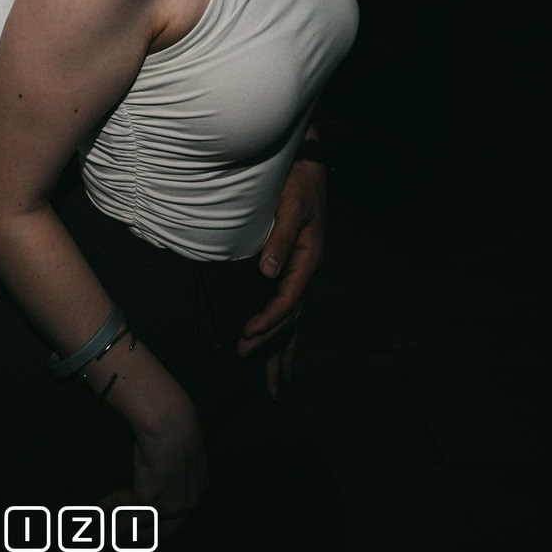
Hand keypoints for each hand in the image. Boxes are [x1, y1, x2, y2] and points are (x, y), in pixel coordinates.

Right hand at [99, 390, 207, 539]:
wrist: (171, 422)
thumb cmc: (181, 422)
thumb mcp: (189, 443)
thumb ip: (184, 459)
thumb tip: (172, 456)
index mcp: (200, 488)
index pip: (184, 512)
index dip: (169, 519)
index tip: (158, 522)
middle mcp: (186, 503)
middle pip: (165, 529)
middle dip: (148, 535)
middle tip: (136, 537)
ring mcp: (166, 504)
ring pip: (140, 521)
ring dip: (122, 527)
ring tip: (109, 532)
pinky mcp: (145, 499)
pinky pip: (123, 506)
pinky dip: (109, 506)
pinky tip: (99, 508)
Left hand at [236, 158, 326, 392]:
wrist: (308, 170)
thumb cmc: (298, 186)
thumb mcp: (291, 207)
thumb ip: (281, 238)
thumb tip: (267, 271)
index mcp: (309, 260)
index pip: (287, 300)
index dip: (268, 319)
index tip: (246, 333)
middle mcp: (308, 271)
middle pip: (291, 317)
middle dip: (269, 341)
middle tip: (243, 356)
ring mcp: (303, 273)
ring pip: (295, 319)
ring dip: (281, 348)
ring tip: (274, 381)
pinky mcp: (296, 269)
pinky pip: (292, 308)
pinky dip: (286, 332)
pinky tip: (280, 350)